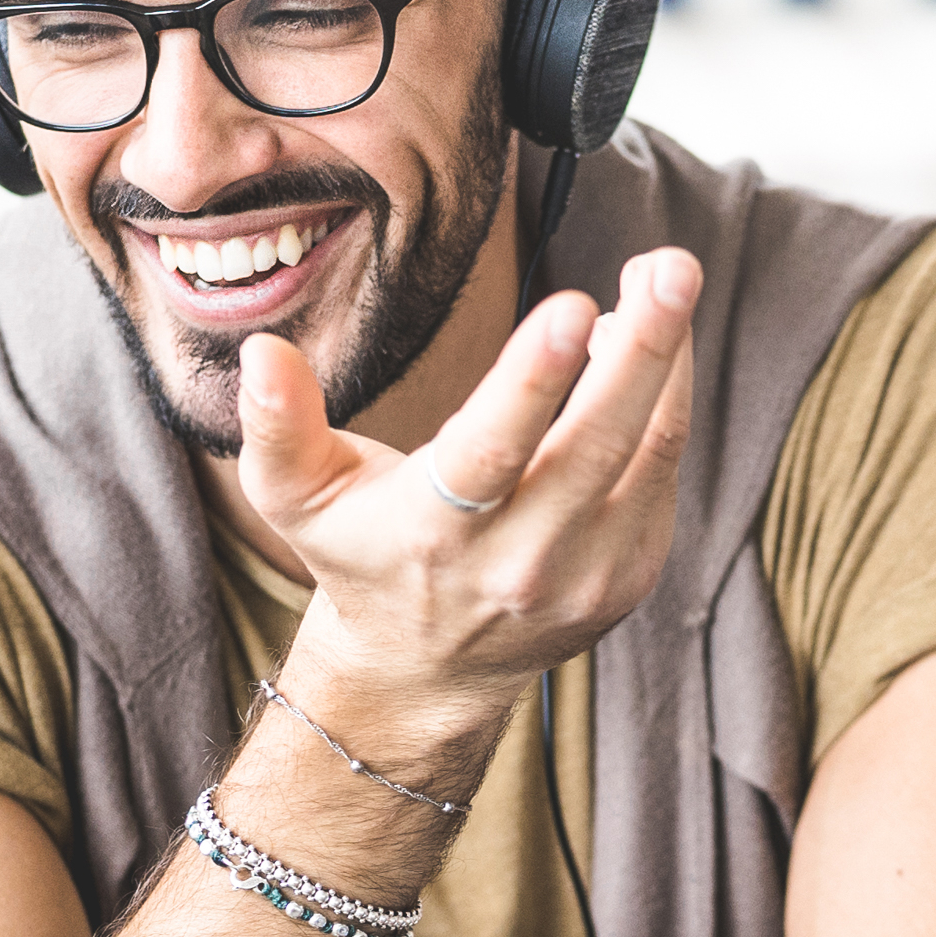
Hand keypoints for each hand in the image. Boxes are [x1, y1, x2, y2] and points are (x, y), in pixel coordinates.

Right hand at [239, 247, 702, 744]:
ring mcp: (585, 574)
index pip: (490, 453)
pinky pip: (663, 471)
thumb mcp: (296, 498)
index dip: (533, 381)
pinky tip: (653, 342)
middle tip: (670, 267)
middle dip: (642, 351)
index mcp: (433, 532)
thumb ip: (276, 425)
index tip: (573, 305)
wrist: (429, 669)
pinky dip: (667, 399)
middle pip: (594, 446)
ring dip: (667, 360)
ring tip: (668, 277)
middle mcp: (519, 562)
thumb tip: (264, 353)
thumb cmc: (362, 554)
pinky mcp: (630, 574)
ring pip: (647, 453)